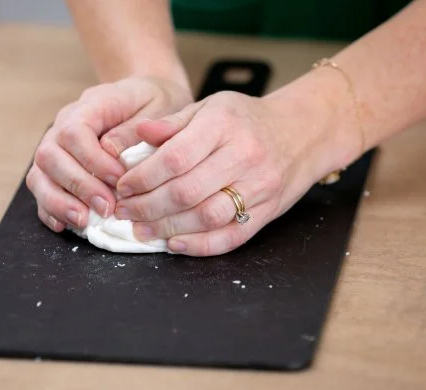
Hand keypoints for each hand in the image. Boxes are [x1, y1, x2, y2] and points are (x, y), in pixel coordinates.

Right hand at [26, 76, 192, 231]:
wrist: (146, 97)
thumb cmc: (155, 103)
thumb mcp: (159, 106)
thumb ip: (135, 128)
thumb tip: (110, 151)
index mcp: (90, 105)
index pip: (74, 132)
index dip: (93, 160)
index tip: (119, 179)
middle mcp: (63, 124)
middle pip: (49, 155)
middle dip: (77, 186)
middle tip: (107, 208)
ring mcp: (56, 147)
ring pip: (39, 175)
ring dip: (59, 202)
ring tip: (83, 221)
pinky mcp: (55, 168)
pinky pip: (41, 189)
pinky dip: (50, 209)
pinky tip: (66, 224)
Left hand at [114, 89, 358, 255]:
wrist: (302, 132)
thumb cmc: (247, 119)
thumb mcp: (209, 107)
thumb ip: (172, 123)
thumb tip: (137, 134)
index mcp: (223, 125)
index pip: (175, 158)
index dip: (143, 177)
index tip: (123, 186)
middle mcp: (243, 157)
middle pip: (187, 192)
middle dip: (148, 206)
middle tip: (125, 211)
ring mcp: (258, 187)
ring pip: (206, 218)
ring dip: (167, 228)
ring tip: (141, 229)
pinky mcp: (267, 212)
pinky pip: (231, 237)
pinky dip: (199, 245)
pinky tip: (174, 244)